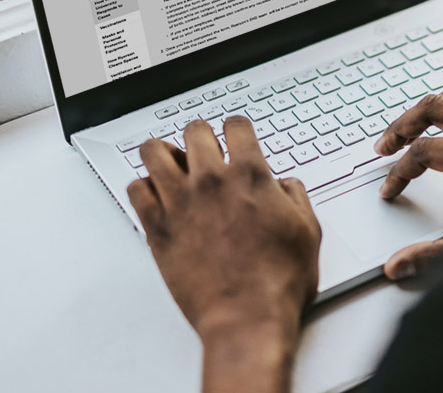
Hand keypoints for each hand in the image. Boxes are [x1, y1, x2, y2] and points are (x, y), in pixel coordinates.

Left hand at [127, 117, 320, 392]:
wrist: (247, 317)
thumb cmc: (278, 282)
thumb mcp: (307, 232)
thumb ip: (295, 197)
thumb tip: (284, 185)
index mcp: (250, 176)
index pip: (235, 126)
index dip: (236, 129)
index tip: (235, 137)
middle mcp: (211, 181)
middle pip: (194, 130)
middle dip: (200, 137)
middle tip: (203, 151)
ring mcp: (180, 202)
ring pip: (153, 151)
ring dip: (164, 154)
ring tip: (171, 166)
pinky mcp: (157, 228)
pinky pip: (135, 189)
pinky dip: (143, 188)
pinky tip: (156, 197)